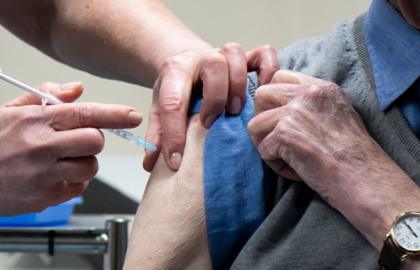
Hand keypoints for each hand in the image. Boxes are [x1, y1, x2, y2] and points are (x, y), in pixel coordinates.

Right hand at [0, 82, 141, 220]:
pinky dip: (75, 180)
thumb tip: (78, 89)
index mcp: (36, 121)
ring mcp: (44, 174)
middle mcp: (41, 146)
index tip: (132, 115)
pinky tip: (57, 175)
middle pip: (95, 141)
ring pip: (91, 166)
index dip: (114, 114)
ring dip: (85, 162)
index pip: (84, 113)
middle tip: (79, 140)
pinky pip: (80, 187)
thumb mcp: (12, 111)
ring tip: (65, 160)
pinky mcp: (46, 197)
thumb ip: (47, 96)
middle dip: (94, 140)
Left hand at [144, 43, 278, 170]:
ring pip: (236, 55)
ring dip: (239, 84)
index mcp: (175, 71)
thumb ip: (157, 133)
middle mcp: (201, 58)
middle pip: (213, 65)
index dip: (173, 134)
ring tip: (237, 111)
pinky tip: (265, 91)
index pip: (173, 102)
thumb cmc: (178, 88)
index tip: (176, 162)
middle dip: (214, 97)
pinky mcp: (247, 57)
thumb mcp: (161, 108)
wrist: (189, 62)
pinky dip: (268, 70)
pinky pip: (264, 54)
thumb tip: (150, 164)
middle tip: (211, 124)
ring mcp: (225, 55)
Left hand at [248, 70, 419, 249]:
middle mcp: (308, 94)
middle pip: (261, 95)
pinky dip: (275, 164)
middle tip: (278, 140)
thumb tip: (283, 109)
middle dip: (263, 119)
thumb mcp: (340, 116)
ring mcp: (295, 112)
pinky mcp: (285, 134)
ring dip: (266, 144)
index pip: (280, 77)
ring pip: (255, 124)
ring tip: (289, 159)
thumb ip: (313, 106)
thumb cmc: (355, 158)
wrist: (366, 180)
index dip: (274, 100)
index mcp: (322, 88)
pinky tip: (296, 171)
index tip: (282, 121)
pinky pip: (262, 149)